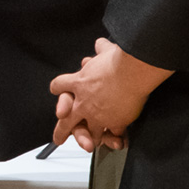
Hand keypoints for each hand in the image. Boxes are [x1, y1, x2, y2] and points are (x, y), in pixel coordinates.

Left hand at [47, 38, 170, 151]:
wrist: (131, 73)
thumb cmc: (118, 60)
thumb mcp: (107, 51)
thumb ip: (102, 50)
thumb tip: (101, 43)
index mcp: (78, 83)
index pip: (59, 86)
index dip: (59, 89)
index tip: (58, 90)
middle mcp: (83, 103)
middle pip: (66, 120)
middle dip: (61, 131)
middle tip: (58, 139)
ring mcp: (96, 115)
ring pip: (88, 132)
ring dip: (88, 139)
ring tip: (87, 146)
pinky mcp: (113, 123)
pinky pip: (112, 134)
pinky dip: (115, 137)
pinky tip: (118, 141)